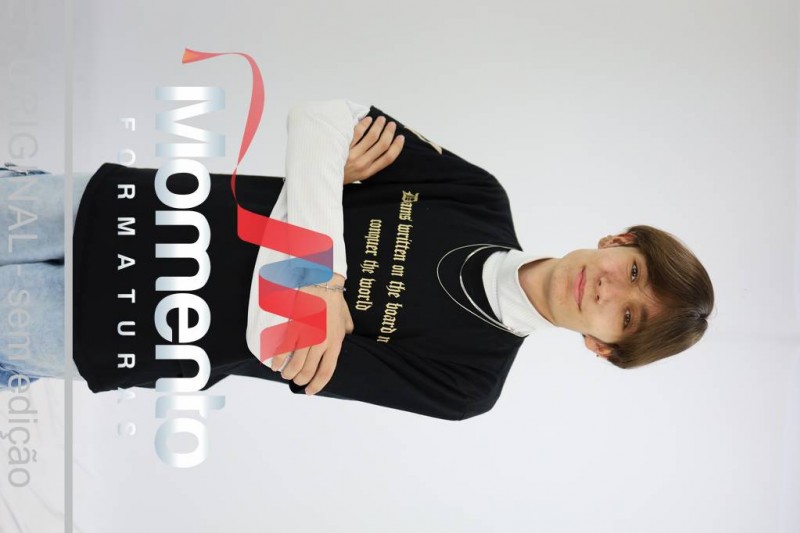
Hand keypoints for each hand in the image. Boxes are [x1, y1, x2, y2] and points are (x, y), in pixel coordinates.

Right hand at [270, 274, 353, 394]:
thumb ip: (346, 331)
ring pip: (294, 364)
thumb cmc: (335, 300)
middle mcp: (321, 342)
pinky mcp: (294, 327)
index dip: (317, 385)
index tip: (310, 391)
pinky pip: (283, 349)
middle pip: (308, 371)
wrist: (323, 282)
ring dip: (288, 373)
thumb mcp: (346, 318)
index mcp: (335, 342)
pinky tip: (274, 365)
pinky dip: (277, 360)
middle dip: (300, 380)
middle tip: (296, 381)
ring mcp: (307, 335)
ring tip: (285, 374)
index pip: (326, 371)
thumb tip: (348, 336)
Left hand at [344, 115, 404, 183]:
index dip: (397, 146)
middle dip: (389, 132)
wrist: (322, 177)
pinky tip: (367, 120)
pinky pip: (356, 132)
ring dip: (378, 125)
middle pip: (382, 145)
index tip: (401, 138)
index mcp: (367, 172)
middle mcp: (362, 164)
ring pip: (371, 137)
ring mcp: (352, 155)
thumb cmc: (341, 175)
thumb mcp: (358, 177)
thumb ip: (369, 165)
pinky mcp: (343, 147)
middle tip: (391, 124)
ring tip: (381, 120)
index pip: (388, 158)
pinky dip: (364, 124)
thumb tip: (382, 147)